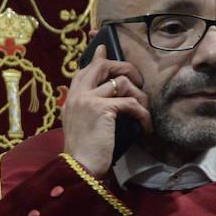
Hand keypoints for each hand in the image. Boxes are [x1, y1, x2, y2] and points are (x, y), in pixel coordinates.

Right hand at [61, 44, 151, 176]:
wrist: (79, 167)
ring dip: (139, 96)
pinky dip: (143, 114)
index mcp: (70, 100)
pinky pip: (130, 103)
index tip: (102, 48)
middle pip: (102, 66)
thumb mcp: (82, 127)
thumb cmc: (84, 153)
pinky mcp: (102, 109)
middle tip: (136, 79)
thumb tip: (111, 104)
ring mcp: (88, 100)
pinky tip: (145, 126)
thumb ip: (89, 111)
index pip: (82, 71)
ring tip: (143, 111)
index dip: (95, 59)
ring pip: (122, 82)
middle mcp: (77, 96)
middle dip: (124, 67)